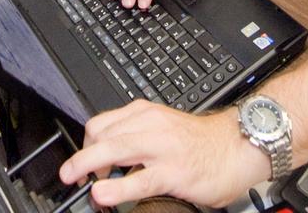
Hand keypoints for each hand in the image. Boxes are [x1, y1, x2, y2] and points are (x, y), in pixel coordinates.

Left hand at [58, 101, 267, 208]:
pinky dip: (117, 188)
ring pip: (115, 151)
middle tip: (68, 174)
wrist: (239, 145)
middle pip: (102, 135)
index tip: (81, 161)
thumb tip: (108, 161)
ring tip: (76, 181)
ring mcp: (162, 148)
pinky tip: (104, 195)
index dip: (86, 143)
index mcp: (145, 113)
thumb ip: (137, 137)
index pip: (102, 123)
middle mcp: (150, 125)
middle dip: (80, 156)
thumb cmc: (202, 141)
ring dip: (88, 166)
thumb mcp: (164, 128)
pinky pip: (139, 179)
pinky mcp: (174, 171)